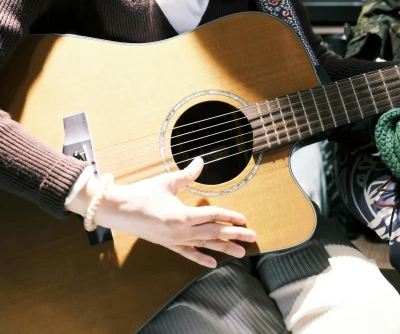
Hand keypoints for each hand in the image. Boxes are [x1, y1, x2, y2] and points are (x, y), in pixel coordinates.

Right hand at [67, 157, 255, 267]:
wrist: (120, 210)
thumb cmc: (143, 193)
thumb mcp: (168, 182)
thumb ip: (187, 174)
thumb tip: (201, 161)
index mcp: (183, 215)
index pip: (213, 216)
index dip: (230, 217)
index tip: (244, 219)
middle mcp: (182, 231)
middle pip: (214, 233)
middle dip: (234, 235)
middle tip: (252, 237)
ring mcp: (175, 240)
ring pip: (205, 245)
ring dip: (224, 248)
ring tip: (241, 253)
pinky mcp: (168, 244)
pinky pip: (188, 254)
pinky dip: (201, 259)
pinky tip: (213, 264)